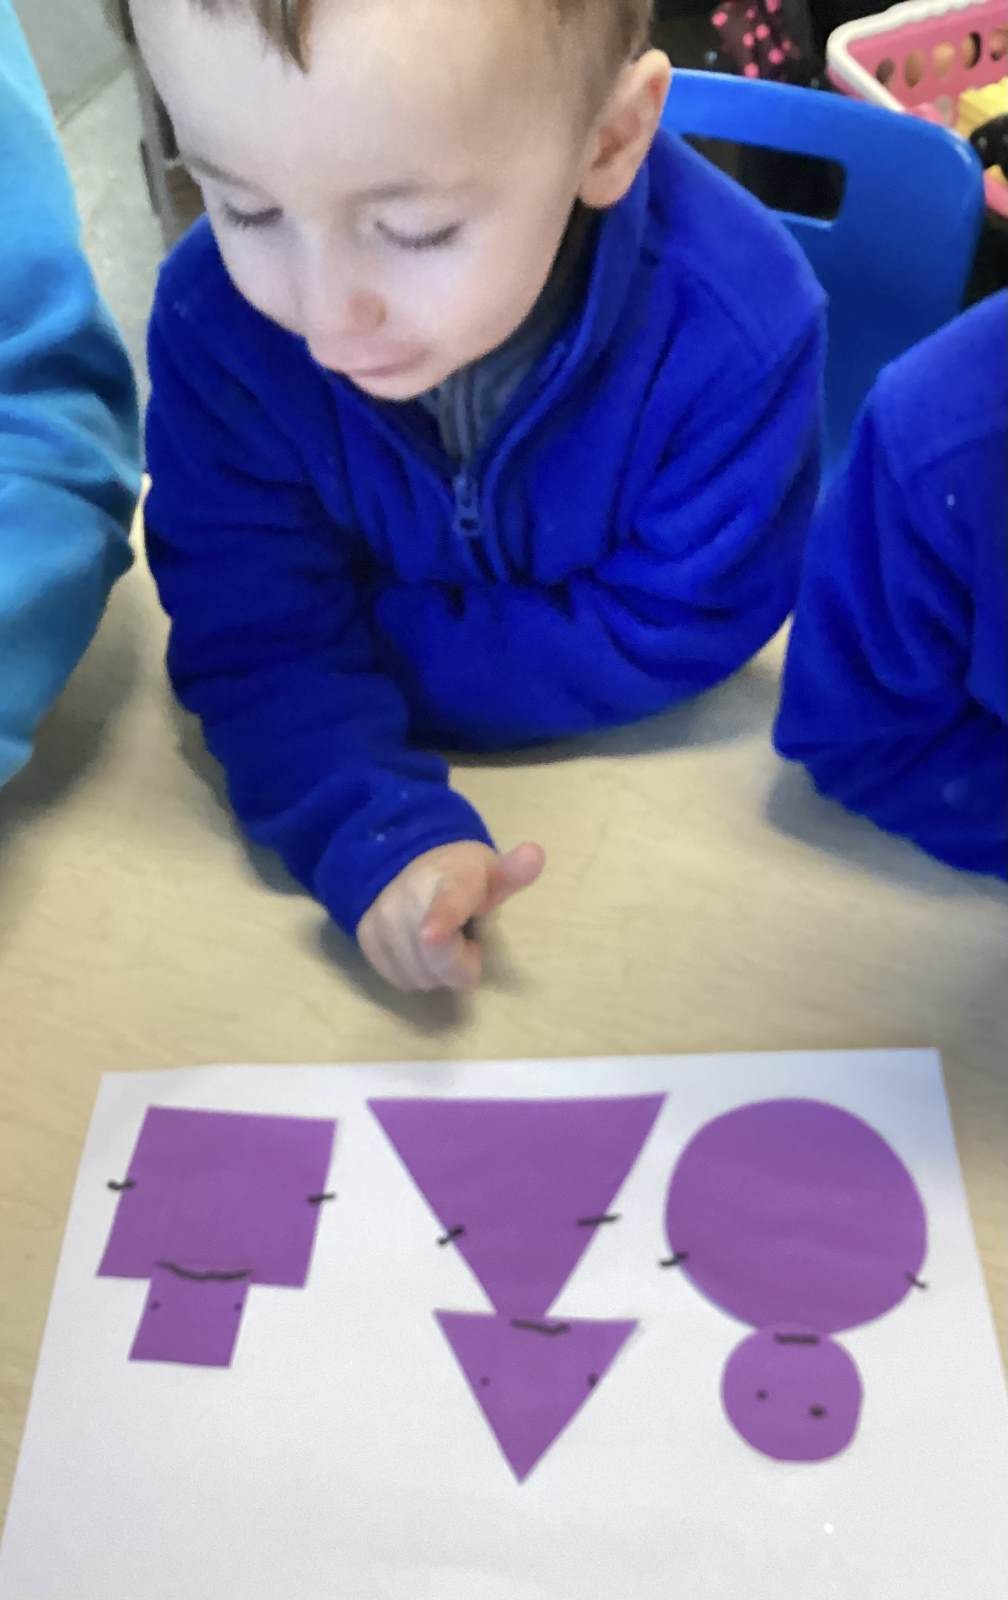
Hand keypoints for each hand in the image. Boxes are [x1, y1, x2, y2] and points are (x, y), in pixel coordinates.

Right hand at [357, 840, 544, 991]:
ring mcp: (382, 919)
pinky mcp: (366, 937)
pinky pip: (399, 978)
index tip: (432, 933)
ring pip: (420, 976)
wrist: (403, 862)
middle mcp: (407, 899)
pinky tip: (419, 949)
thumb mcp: (490, 871)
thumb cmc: (458, 875)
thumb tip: (535, 855)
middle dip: (460, 962)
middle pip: (438, 961)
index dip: (439, 920)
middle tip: (464, 938)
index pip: (444, 904)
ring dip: (437, 970)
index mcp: (449, 881)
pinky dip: (415, 972)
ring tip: (441, 941)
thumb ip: (512, 872)